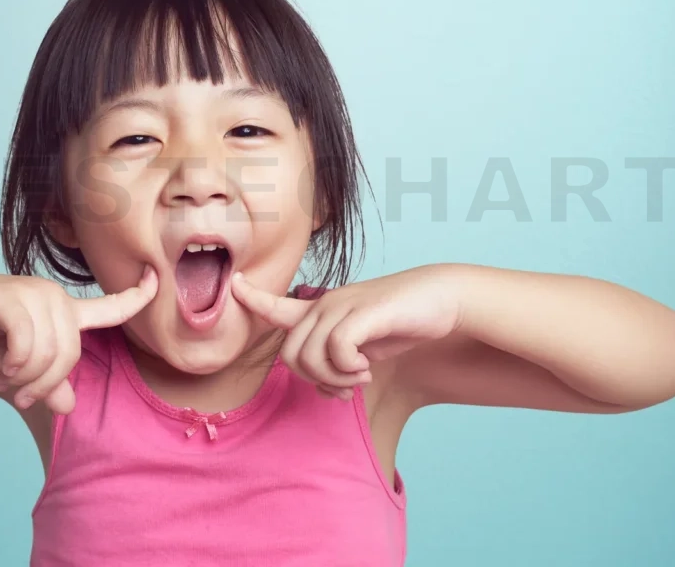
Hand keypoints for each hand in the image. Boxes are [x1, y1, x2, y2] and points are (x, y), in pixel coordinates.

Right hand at [0, 265, 157, 412]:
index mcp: (68, 310)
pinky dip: (15, 363)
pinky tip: (2, 369)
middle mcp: (57, 298)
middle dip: (46, 383)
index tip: (156, 276)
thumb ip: (47, 378)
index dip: (138, 295)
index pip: (113, 306)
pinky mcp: (12, 298)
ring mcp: (36, 294)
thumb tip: (69, 406)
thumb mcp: (21, 360)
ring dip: (26, 378)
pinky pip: (27, 341)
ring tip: (7, 382)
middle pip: (71, 353)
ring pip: (47, 352)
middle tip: (23, 397)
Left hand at [231, 266, 461, 399]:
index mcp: (323, 310)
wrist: (441, 300)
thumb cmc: (400, 322)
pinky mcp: (361, 314)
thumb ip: (339, 363)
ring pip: (308, 356)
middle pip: (289, 354)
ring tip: (359, 378)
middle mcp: (325, 305)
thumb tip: (325, 391)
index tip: (234, 282)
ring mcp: (341, 307)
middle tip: (345, 386)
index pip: (277, 305)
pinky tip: (366, 369)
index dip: (252, 298)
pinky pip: (335, 350)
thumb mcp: (363, 345)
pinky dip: (348, 370)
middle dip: (314, 380)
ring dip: (333, 379)